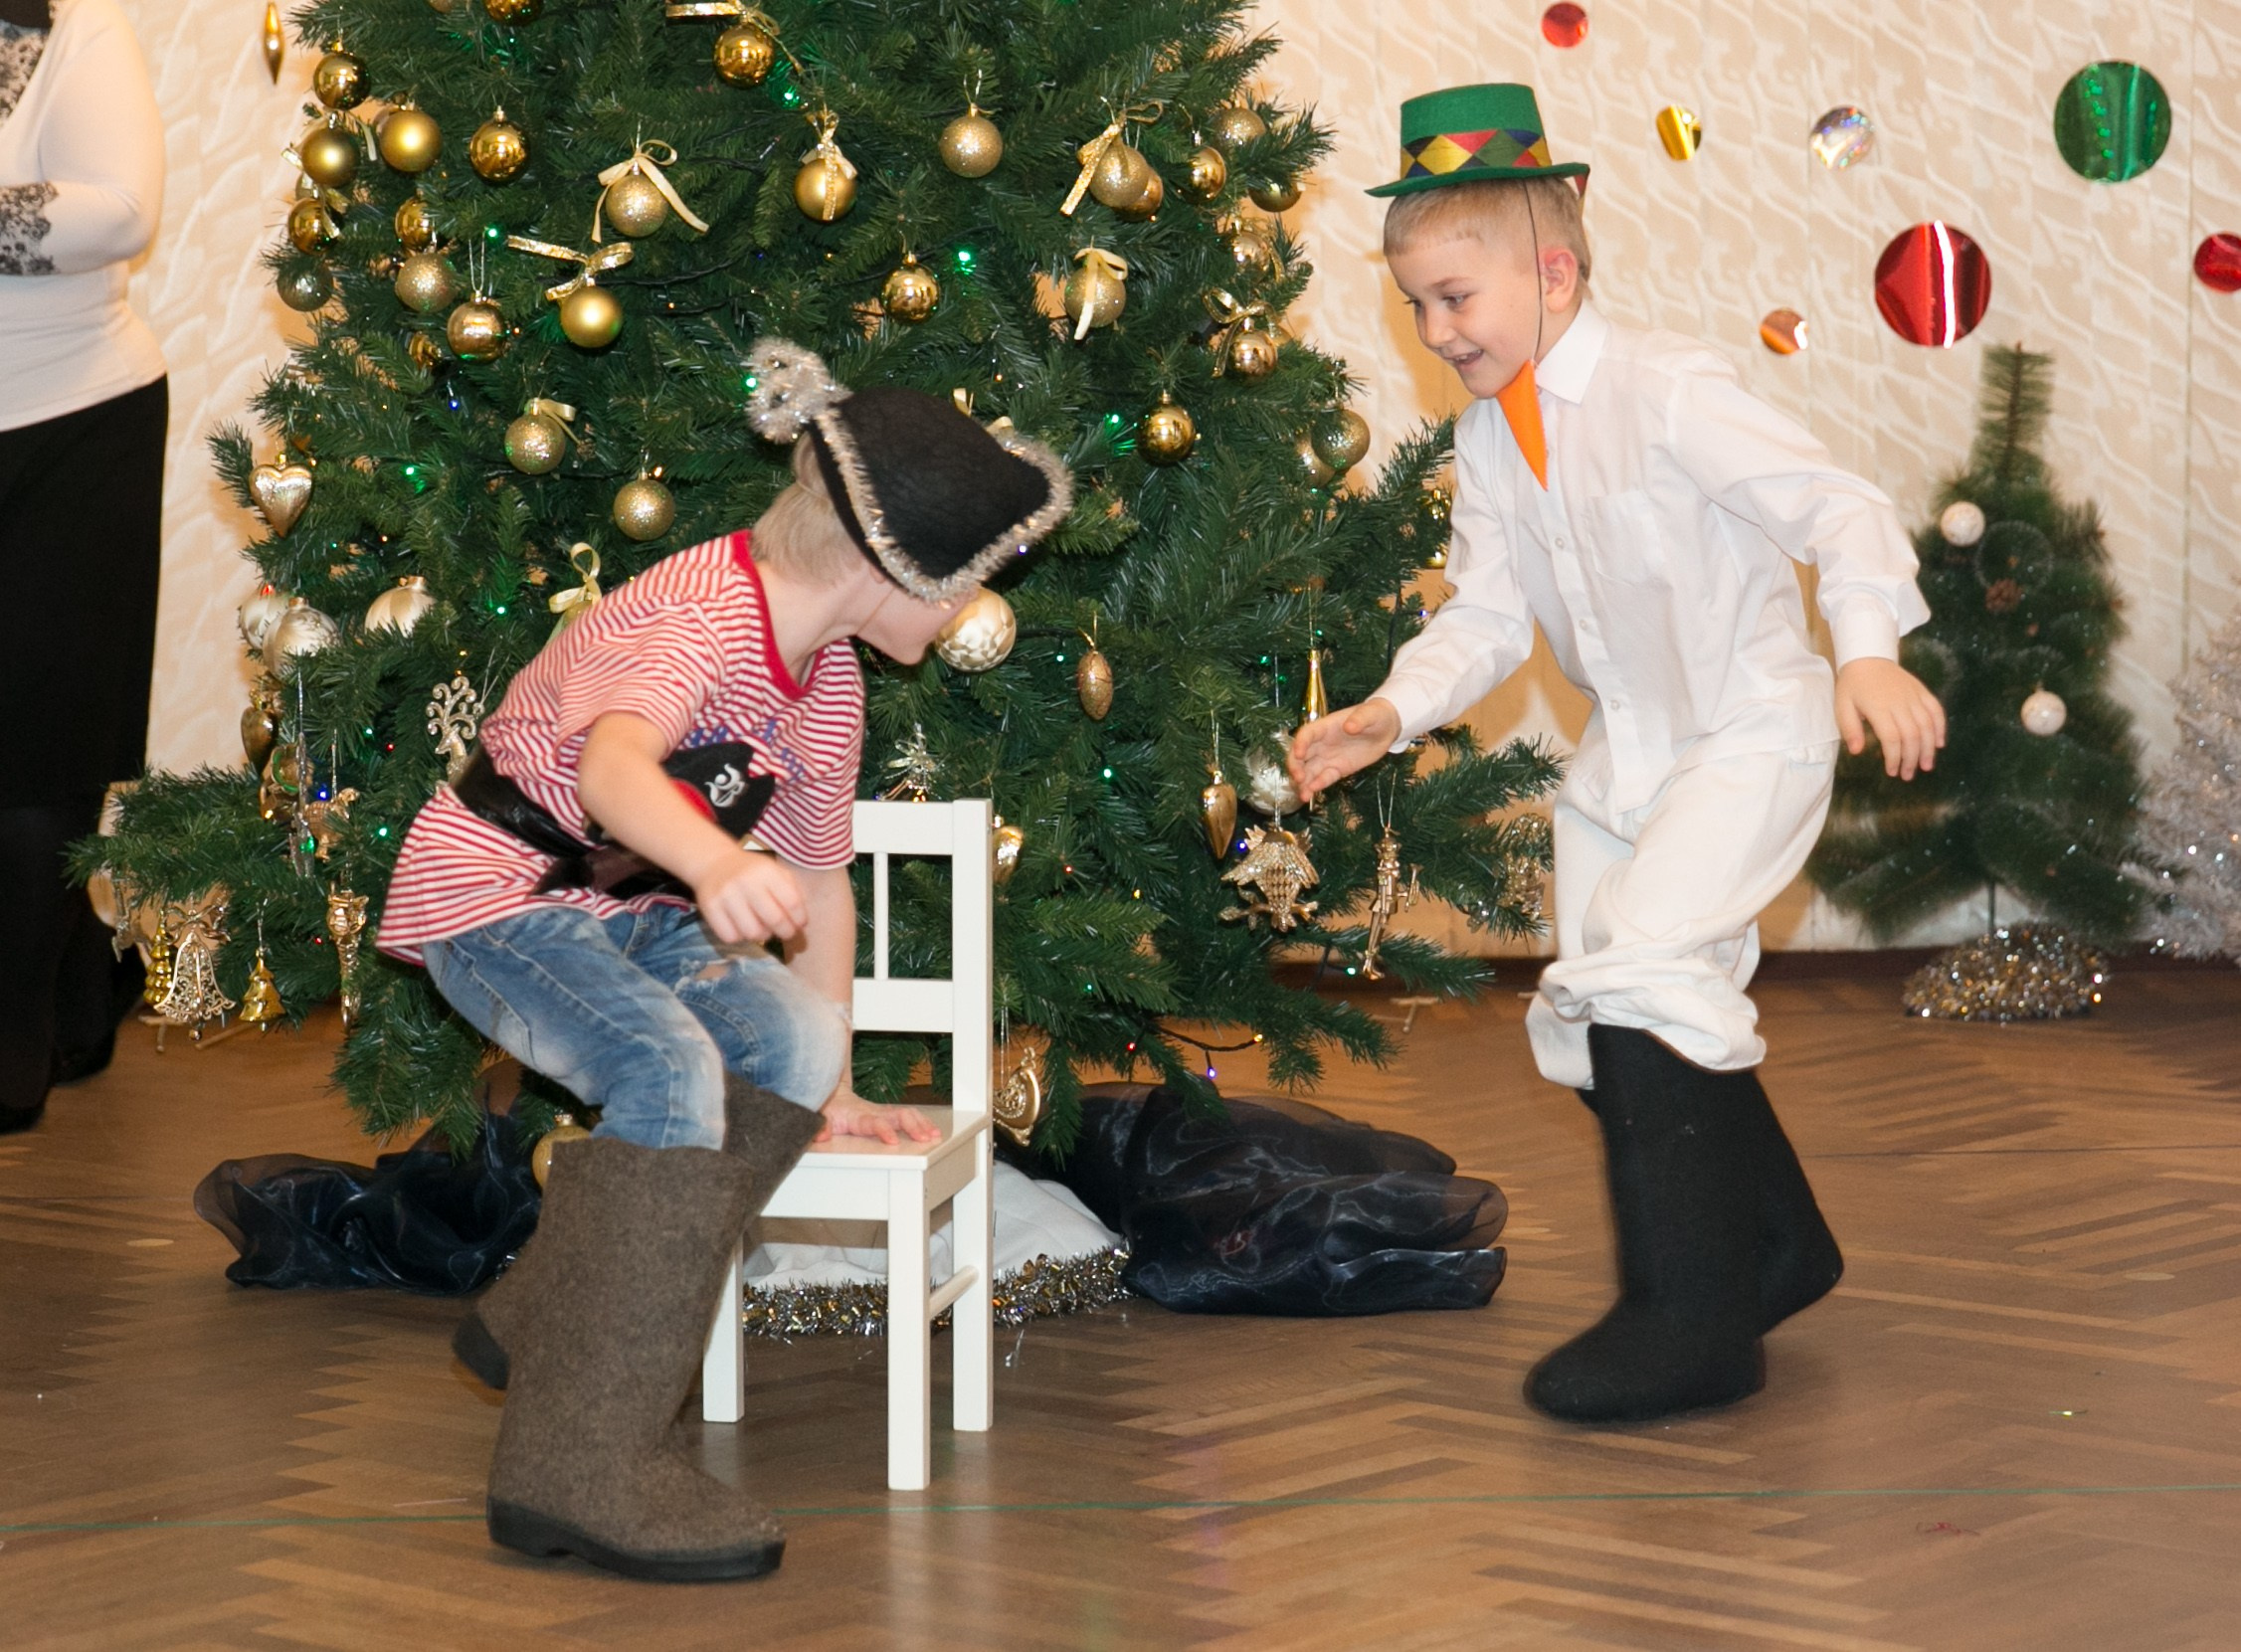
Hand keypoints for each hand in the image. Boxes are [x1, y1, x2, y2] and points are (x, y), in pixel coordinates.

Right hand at [691, 846, 808, 944]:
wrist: (715, 863)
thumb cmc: (753, 872)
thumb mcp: (776, 872)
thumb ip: (793, 892)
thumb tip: (801, 922)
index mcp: (767, 871)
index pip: (792, 902)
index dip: (799, 918)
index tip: (800, 923)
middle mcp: (746, 882)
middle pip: (774, 920)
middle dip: (786, 932)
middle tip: (786, 933)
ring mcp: (726, 895)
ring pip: (752, 933)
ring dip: (762, 935)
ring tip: (763, 928)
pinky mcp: (709, 908)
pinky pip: (730, 937)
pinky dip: (740, 937)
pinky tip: (742, 927)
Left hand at [816, 1089, 941, 1145]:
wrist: (830, 1092)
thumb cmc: (826, 1108)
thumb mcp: (818, 1116)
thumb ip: (820, 1125)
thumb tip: (821, 1134)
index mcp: (857, 1115)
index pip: (873, 1122)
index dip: (883, 1130)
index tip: (892, 1140)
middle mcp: (873, 1112)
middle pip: (898, 1116)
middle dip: (913, 1127)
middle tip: (925, 1138)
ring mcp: (881, 1112)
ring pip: (907, 1114)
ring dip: (922, 1124)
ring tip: (934, 1135)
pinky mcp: (887, 1114)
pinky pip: (908, 1115)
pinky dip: (922, 1122)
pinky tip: (932, 1131)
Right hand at [1288, 699, 1403, 802]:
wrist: (1385, 729)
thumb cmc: (1375, 715)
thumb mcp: (1370, 714)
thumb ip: (1359, 719)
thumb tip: (1349, 726)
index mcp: (1326, 726)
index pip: (1307, 734)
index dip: (1300, 743)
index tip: (1299, 754)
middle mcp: (1322, 743)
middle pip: (1301, 754)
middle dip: (1296, 766)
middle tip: (1298, 778)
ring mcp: (1328, 757)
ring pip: (1309, 770)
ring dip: (1303, 782)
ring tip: (1303, 796)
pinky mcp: (1337, 769)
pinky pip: (1324, 778)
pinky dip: (1318, 785)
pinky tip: (1313, 793)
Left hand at [1835, 658, 1946, 780]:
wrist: (1868, 657)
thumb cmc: (1853, 685)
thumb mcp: (1842, 706)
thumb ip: (1849, 728)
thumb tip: (1856, 751)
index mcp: (1878, 707)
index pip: (1891, 737)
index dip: (1894, 757)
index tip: (1892, 771)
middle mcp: (1900, 702)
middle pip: (1912, 735)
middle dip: (1912, 758)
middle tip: (1908, 775)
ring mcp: (1914, 696)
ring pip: (1927, 725)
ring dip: (1929, 748)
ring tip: (1926, 766)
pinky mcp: (1922, 691)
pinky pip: (1936, 710)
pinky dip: (1940, 727)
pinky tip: (1939, 744)